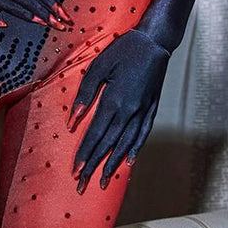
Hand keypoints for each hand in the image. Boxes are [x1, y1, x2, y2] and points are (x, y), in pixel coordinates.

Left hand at [68, 28, 170, 190]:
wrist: (155, 42)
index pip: (96, 135)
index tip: (75, 171)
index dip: (85, 154)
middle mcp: (130, 111)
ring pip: (126, 144)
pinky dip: (135, 149)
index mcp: (115, 100)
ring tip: (104, 180)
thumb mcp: (98, 66)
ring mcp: (143, 111)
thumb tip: (73, 119)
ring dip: (113, 163)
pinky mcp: (152, 108)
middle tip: (83, 185)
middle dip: (94, 165)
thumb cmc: (123, 50)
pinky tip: (129, 161)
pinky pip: (143, 134)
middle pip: (109, 144)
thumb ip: (85, 93)